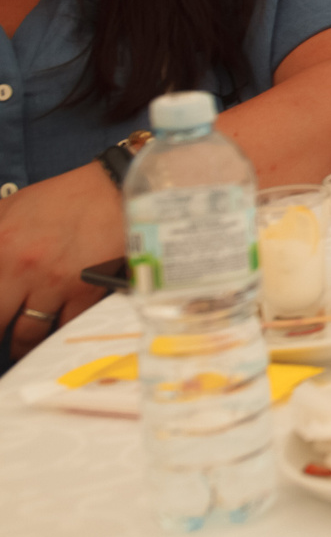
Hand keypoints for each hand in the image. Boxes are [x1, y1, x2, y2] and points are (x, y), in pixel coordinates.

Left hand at [0, 166, 121, 361]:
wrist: (114, 190)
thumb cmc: (62, 199)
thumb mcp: (9, 209)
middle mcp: (20, 267)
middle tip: (3, 331)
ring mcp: (53, 282)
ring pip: (27, 335)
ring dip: (21, 344)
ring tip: (21, 345)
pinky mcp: (84, 291)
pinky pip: (64, 328)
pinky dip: (57, 335)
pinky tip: (54, 335)